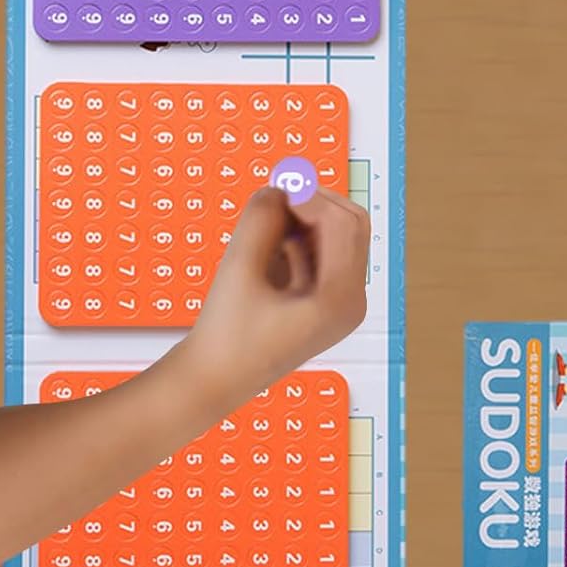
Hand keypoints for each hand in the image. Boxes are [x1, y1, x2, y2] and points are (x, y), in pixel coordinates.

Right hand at [178, 186, 369, 414]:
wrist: (215, 380)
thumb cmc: (226, 335)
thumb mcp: (238, 269)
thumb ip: (260, 221)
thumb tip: (276, 188)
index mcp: (339, 299)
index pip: (342, 224)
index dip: (311, 196)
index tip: (275, 186)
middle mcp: (350, 301)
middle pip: (351, 226)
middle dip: (314, 203)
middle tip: (272, 195)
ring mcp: (341, 303)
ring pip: (337, 237)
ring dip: (304, 220)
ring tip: (264, 228)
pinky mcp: (325, 303)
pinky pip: (322, 254)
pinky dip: (298, 239)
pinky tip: (267, 250)